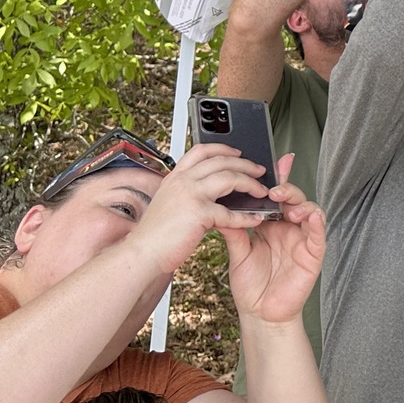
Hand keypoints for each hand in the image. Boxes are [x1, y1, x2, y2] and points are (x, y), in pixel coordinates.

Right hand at [128, 142, 273, 274]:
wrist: (141, 253)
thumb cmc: (154, 235)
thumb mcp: (168, 203)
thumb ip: (187, 194)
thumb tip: (211, 194)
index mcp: (175, 177)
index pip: (201, 151)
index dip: (223, 149)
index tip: (237, 153)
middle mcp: (183, 181)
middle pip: (221, 161)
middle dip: (245, 164)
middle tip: (259, 170)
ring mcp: (190, 195)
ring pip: (230, 178)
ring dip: (251, 183)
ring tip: (262, 191)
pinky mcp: (199, 213)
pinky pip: (230, 213)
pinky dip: (246, 217)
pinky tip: (254, 220)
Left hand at [222, 154, 325, 324]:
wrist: (259, 314)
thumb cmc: (251, 285)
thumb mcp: (238, 253)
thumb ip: (234, 230)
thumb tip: (221, 207)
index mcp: (270, 225)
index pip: (275, 196)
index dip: (278, 177)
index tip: (277, 160)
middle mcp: (288, 228)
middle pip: (293, 198)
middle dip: (286, 188)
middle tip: (274, 188)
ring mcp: (302, 239)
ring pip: (309, 209)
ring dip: (300, 202)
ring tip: (287, 205)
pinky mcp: (313, 253)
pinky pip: (319, 232)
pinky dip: (315, 221)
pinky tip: (308, 216)